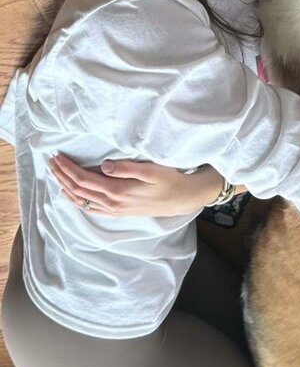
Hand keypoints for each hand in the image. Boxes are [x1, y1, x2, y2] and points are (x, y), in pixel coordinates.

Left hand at [49, 154, 246, 216]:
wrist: (183, 200)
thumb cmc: (170, 180)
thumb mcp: (153, 170)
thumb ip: (128, 168)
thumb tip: (104, 165)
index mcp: (118, 191)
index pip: (84, 179)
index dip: (68, 168)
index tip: (57, 155)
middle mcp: (112, 203)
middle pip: (78, 190)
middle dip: (62, 175)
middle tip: (50, 160)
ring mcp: (114, 209)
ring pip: (81, 200)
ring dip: (66, 186)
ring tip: (55, 173)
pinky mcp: (118, 211)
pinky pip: (90, 208)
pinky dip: (76, 200)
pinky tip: (70, 194)